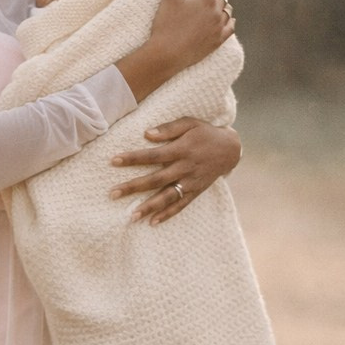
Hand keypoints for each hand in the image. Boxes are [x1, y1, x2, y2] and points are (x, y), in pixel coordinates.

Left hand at [109, 117, 241, 223]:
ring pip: (167, 197)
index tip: (113, 160)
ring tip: (131, 216)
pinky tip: (152, 222)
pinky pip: (181, 205)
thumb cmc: (206, 132)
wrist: (231, 149)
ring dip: (149, 207)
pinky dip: (167, 214)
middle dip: (133, 187)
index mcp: (181, 149)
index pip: (153, 155)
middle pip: (156, 180)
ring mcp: (191, 182)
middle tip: (112, 194)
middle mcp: (185, 168)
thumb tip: (146, 134)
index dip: (133, 158)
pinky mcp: (196, 191)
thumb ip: (169, 128)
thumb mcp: (190, 123)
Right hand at [148, 0, 234, 76]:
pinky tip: (228, 19)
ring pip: (227, 10)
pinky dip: (229, 20)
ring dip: (222, 2)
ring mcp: (218, 28)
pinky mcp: (217, 42)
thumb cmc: (167, 25)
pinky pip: (230, 28)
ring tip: (216, 0)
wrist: (167, 55)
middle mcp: (216, 12)